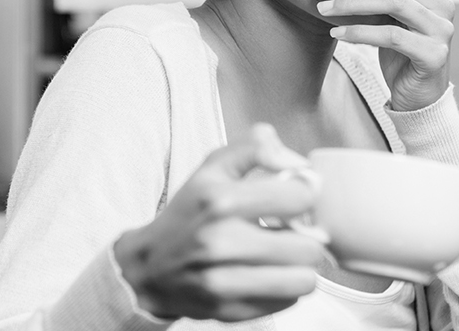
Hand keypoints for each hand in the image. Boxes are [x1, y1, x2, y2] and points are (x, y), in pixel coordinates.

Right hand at [113, 124, 325, 321]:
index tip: (294, 198)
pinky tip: (266, 275)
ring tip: (283, 257)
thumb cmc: (189, 214)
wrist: (149, 267)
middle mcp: (220, 242)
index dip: (305, 195)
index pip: (299, 197)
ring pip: (303, 280)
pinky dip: (284, 289)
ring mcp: (223, 282)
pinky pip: (287, 302)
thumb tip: (298, 163)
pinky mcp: (230, 311)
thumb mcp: (212, 168)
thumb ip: (255, 148)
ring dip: (300, 268)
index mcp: (219, 200)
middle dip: (306, 237)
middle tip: (290, 233)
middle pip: (309, 246)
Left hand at [311, 0, 454, 110]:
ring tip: (323, 9)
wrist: (416, 94)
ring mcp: (442, 30)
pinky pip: (392, 36)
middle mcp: (444, 5)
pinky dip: (360, 32)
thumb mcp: (390, 14)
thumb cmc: (398, 48)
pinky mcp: (435, 55)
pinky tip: (338, 33)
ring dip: (351, 4)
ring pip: (394, 2)